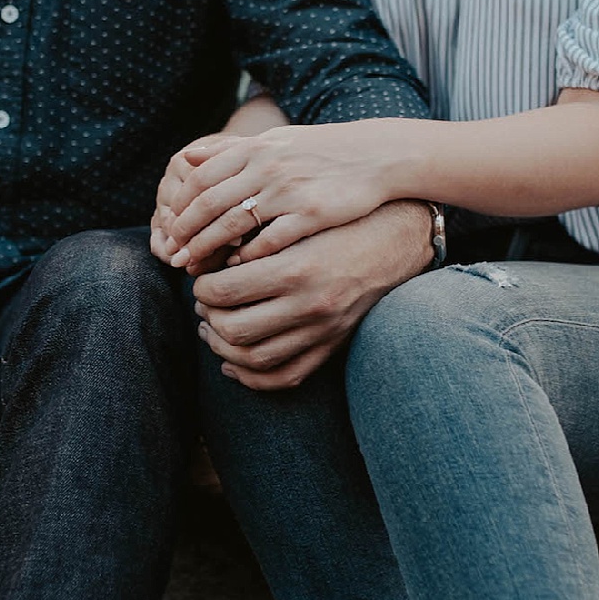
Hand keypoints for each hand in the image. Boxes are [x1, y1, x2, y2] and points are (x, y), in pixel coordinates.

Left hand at [163, 121, 404, 269]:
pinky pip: (271, 239)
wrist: (376, 156)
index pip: (201, 178)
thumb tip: (188, 157)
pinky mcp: (312, 213)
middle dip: (186, 232)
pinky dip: (250, 256)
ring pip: (234, 223)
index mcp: (256, 149)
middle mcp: (267, 166)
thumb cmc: (321, 152)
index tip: (169, 228)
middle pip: (210, 202)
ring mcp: (289, 190)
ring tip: (196, 268)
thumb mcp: (275, 141)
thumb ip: (232, 151)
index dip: (180, 206)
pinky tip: (238, 269)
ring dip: (209, 248)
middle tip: (173, 255)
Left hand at [192, 199, 432, 390]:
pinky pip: (284, 378)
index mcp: (296, 269)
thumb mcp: (297, 222)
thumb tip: (208, 262)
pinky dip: (251, 377)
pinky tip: (232, 363)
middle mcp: (309, 305)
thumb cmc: (339, 222)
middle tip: (204, 302)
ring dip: (222, 347)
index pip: (225, 291)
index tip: (202, 278)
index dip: (203, 287)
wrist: (395, 240)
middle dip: (209, 317)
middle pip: (234, 330)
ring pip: (254, 359)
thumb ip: (254, 241)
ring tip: (212, 328)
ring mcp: (322, 332)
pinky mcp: (331, 346)